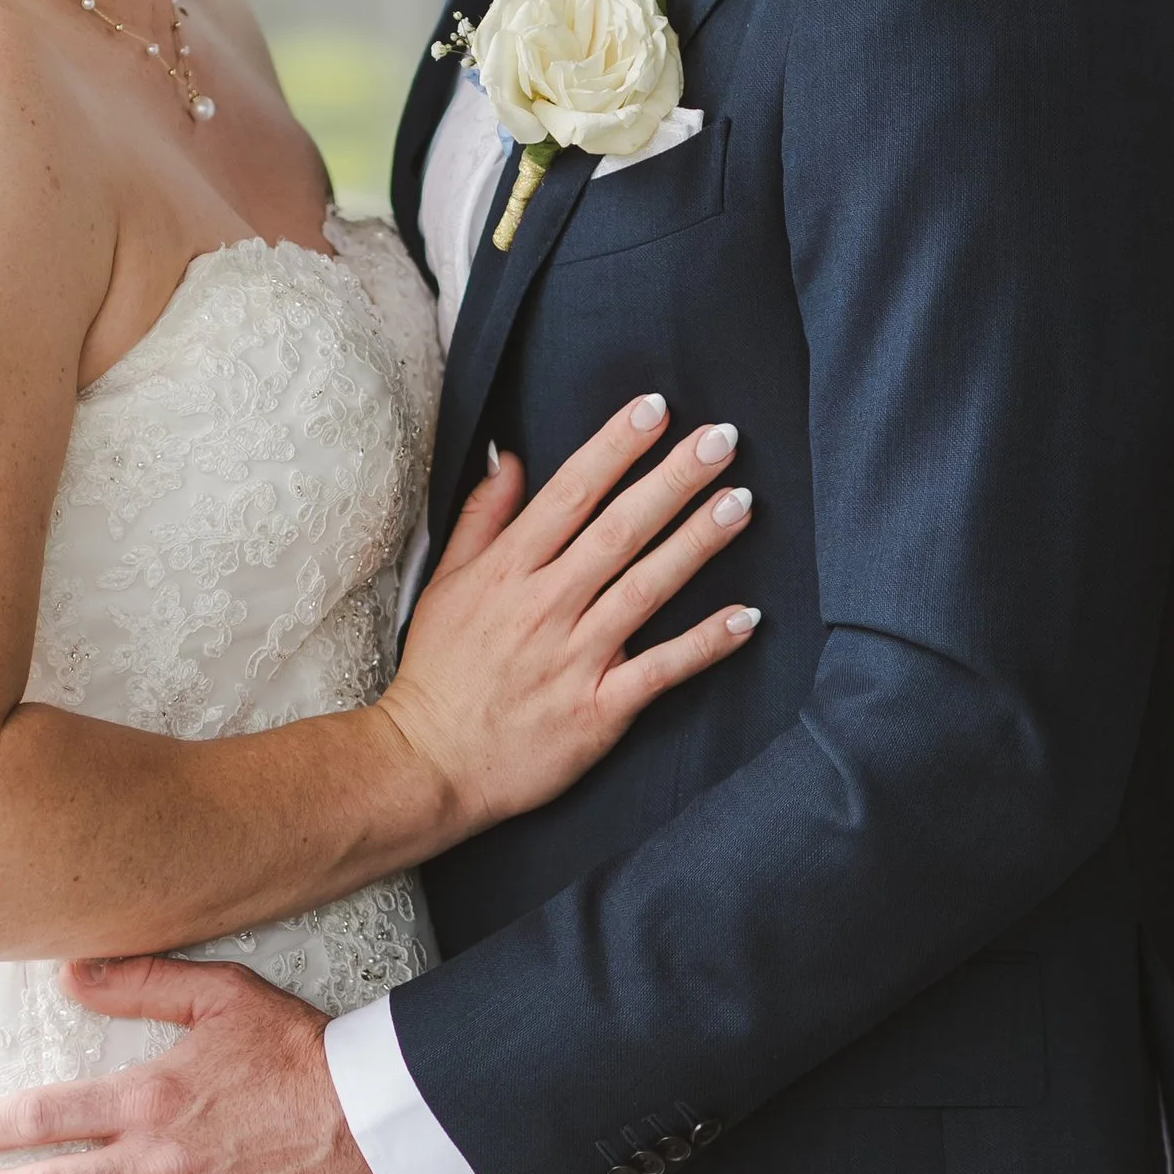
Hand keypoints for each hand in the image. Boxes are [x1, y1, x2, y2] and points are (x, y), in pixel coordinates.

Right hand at [381, 393, 756, 841]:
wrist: (427, 764)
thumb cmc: (439, 671)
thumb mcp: (445, 582)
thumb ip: (483, 517)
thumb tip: (510, 456)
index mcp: (508, 570)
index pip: (571, 494)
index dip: (615, 447)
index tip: (655, 409)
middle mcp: (545, 605)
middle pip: (619, 530)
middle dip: (673, 480)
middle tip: (721, 440)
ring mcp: (575, 657)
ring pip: (647, 588)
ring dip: (697, 543)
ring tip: (742, 503)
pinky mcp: (598, 709)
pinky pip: (661, 669)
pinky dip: (705, 643)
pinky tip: (746, 616)